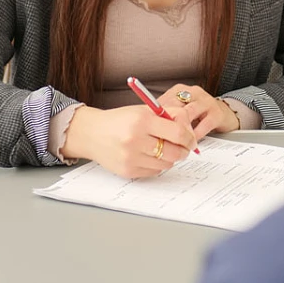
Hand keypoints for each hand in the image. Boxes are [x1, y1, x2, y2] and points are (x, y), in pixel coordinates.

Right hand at [60, 105, 196, 178]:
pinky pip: (154, 172)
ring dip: (171, 158)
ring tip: (165, 149)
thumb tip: (189, 128)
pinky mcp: (127, 171)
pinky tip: (150, 156)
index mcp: (142, 121)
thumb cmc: (120, 120)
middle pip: (174, 152)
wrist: (92, 133)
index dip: (189, 138)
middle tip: (184, 148)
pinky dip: (157, 165)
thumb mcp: (143, 110)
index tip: (191, 139)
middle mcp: (135, 140)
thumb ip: (168, 115)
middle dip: (184, 151)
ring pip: (166, 164)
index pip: (178, 133)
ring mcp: (131, 158)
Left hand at [158, 84, 239, 139]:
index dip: (158, 117)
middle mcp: (193, 92)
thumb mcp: (180, 111)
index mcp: (180, 90)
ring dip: (182, 129)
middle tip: (163, 138)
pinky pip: (204, 124)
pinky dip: (196, 135)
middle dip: (169, 123)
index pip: (165, 101)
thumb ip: (167, 115)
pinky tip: (191, 142)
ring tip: (177, 142)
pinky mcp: (217, 113)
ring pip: (190, 113)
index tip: (152, 130)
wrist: (225, 114)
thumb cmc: (197, 115)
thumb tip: (148, 126)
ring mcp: (206, 101)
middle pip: (176, 105)